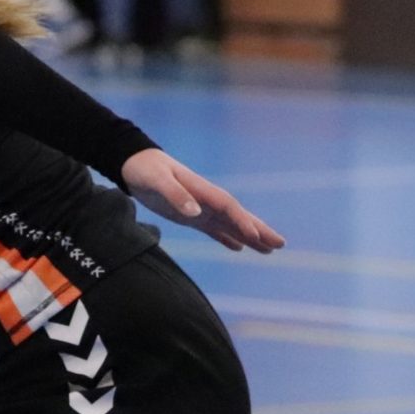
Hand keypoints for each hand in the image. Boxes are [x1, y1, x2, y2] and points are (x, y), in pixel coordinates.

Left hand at [120, 149, 284, 253]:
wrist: (134, 164)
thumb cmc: (145, 170)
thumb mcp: (157, 181)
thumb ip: (176, 194)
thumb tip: (196, 212)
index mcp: (201, 190)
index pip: (228, 207)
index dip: (243, 222)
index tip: (257, 237)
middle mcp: (206, 200)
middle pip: (238, 216)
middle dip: (259, 230)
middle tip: (281, 244)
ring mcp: (201, 208)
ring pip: (231, 225)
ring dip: (250, 236)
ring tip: (270, 250)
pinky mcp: (191, 216)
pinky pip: (214, 229)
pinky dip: (228, 238)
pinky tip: (239, 248)